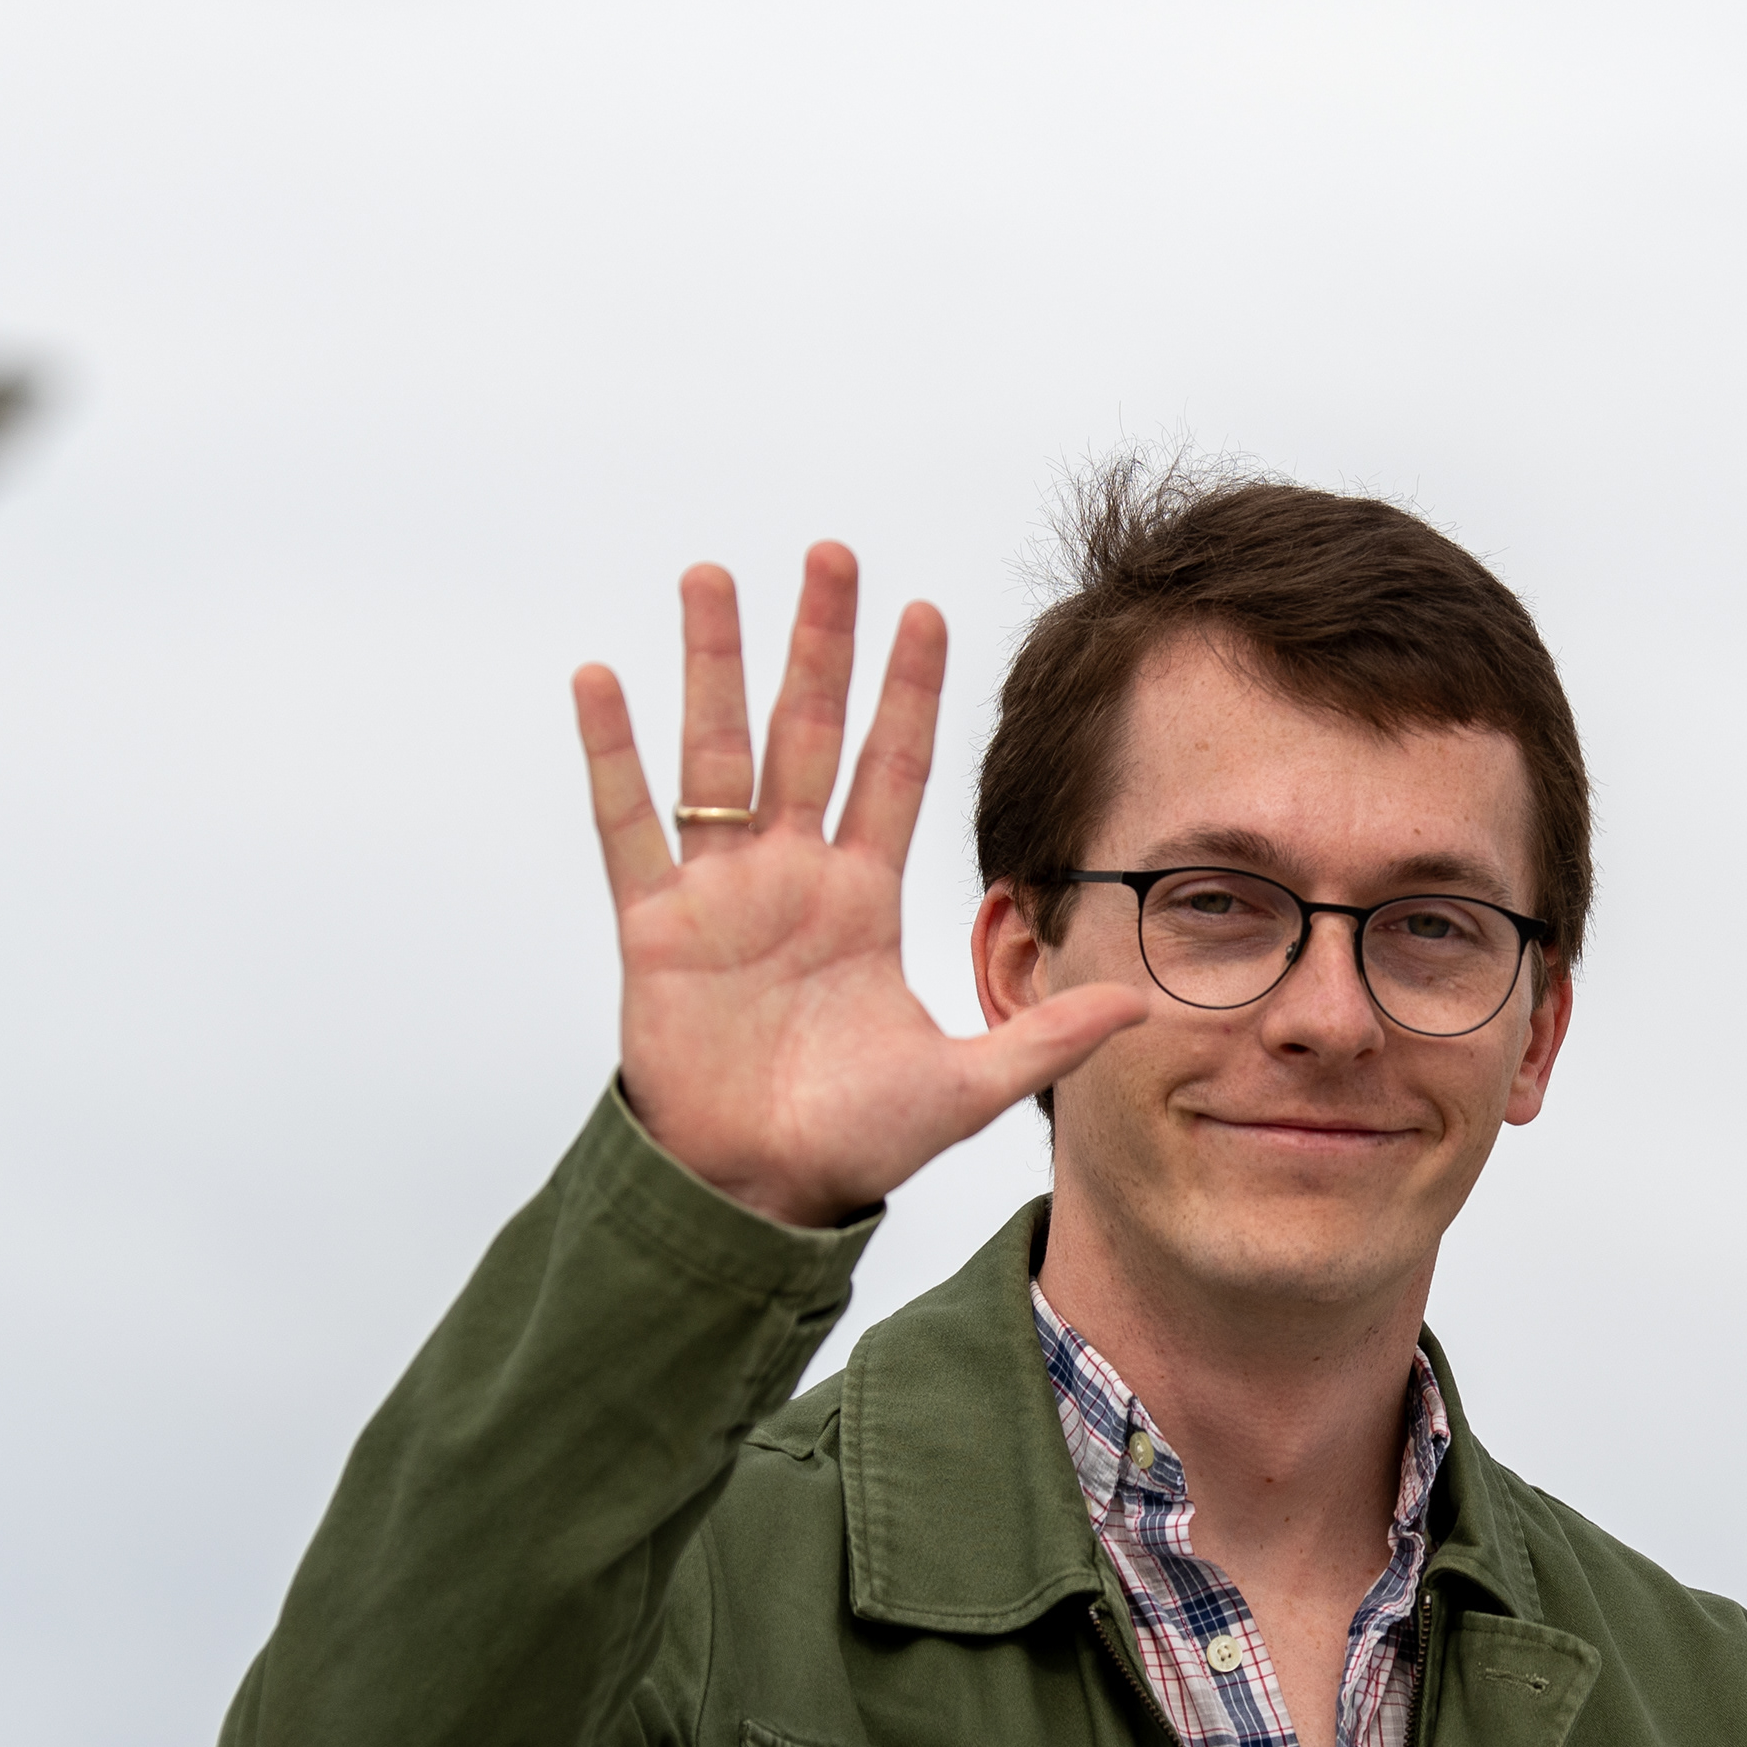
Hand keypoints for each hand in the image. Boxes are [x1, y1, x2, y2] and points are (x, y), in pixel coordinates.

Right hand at [574, 544, 1146, 1225]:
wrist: (758, 1194)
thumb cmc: (852, 1141)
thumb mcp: (967, 1085)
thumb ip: (1047, 1036)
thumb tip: (1145, 999)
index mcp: (862, 899)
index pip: (891, 769)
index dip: (907, 692)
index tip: (924, 609)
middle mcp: (792, 877)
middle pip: (806, 734)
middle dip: (819, 644)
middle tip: (831, 552)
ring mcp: (719, 894)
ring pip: (715, 754)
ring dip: (712, 665)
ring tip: (712, 574)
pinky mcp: (655, 926)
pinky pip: (629, 825)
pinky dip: (611, 754)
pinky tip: (602, 676)